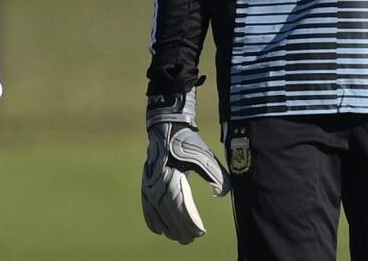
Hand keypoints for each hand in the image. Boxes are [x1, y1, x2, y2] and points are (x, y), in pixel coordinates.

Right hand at [141, 89, 228, 243]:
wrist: (167, 127)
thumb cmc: (187, 142)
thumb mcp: (204, 155)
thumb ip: (215, 174)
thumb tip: (221, 193)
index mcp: (170, 177)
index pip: (179, 208)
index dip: (189, 224)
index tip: (200, 232)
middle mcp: (156, 184)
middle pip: (167, 215)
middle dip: (179, 230)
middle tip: (191, 239)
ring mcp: (149, 185)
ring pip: (156, 214)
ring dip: (167, 228)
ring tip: (179, 237)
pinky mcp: (146, 184)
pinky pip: (147, 208)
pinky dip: (152, 221)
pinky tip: (159, 230)